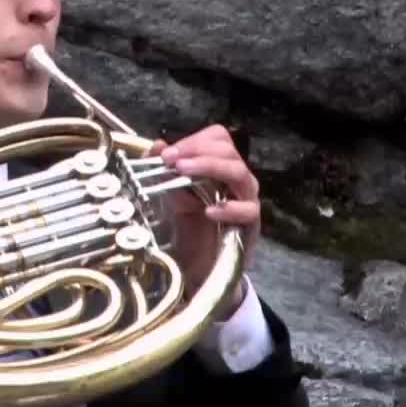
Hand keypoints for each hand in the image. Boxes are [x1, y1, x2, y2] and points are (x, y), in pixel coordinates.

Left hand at [149, 124, 259, 319]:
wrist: (197, 268)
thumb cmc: (187, 229)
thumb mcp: (168, 196)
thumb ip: (162, 170)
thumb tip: (155, 145)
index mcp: (219, 166)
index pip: (218, 138)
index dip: (194, 140)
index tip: (167, 153)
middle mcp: (236, 179)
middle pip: (229, 150)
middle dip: (198, 150)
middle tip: (172, 161)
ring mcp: (246, 200)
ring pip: (240, 172)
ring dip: (210, 167)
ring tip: (184, 172)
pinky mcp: (250, 225)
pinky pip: (248, 210)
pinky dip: (229, 207)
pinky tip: (208, 210)